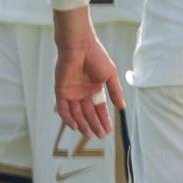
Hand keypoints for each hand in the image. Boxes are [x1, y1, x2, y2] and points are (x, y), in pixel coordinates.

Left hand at [53, 11, 123, 137]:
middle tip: (100, 136)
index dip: (103, 119)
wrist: (80, 46)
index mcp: (95, 88)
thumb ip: (115, 92)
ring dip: (82, 124)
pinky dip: (68, 118)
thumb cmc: (96, 57)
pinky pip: (63, 108)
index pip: (99, 108)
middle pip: (88, 113)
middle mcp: (82, 92)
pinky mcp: (61, 90)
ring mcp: (71, 92)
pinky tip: (75, 126)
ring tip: (89, 135)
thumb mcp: (110, 75)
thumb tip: (122, 107)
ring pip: (76, 113)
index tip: (108, 131)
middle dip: (94, 124)